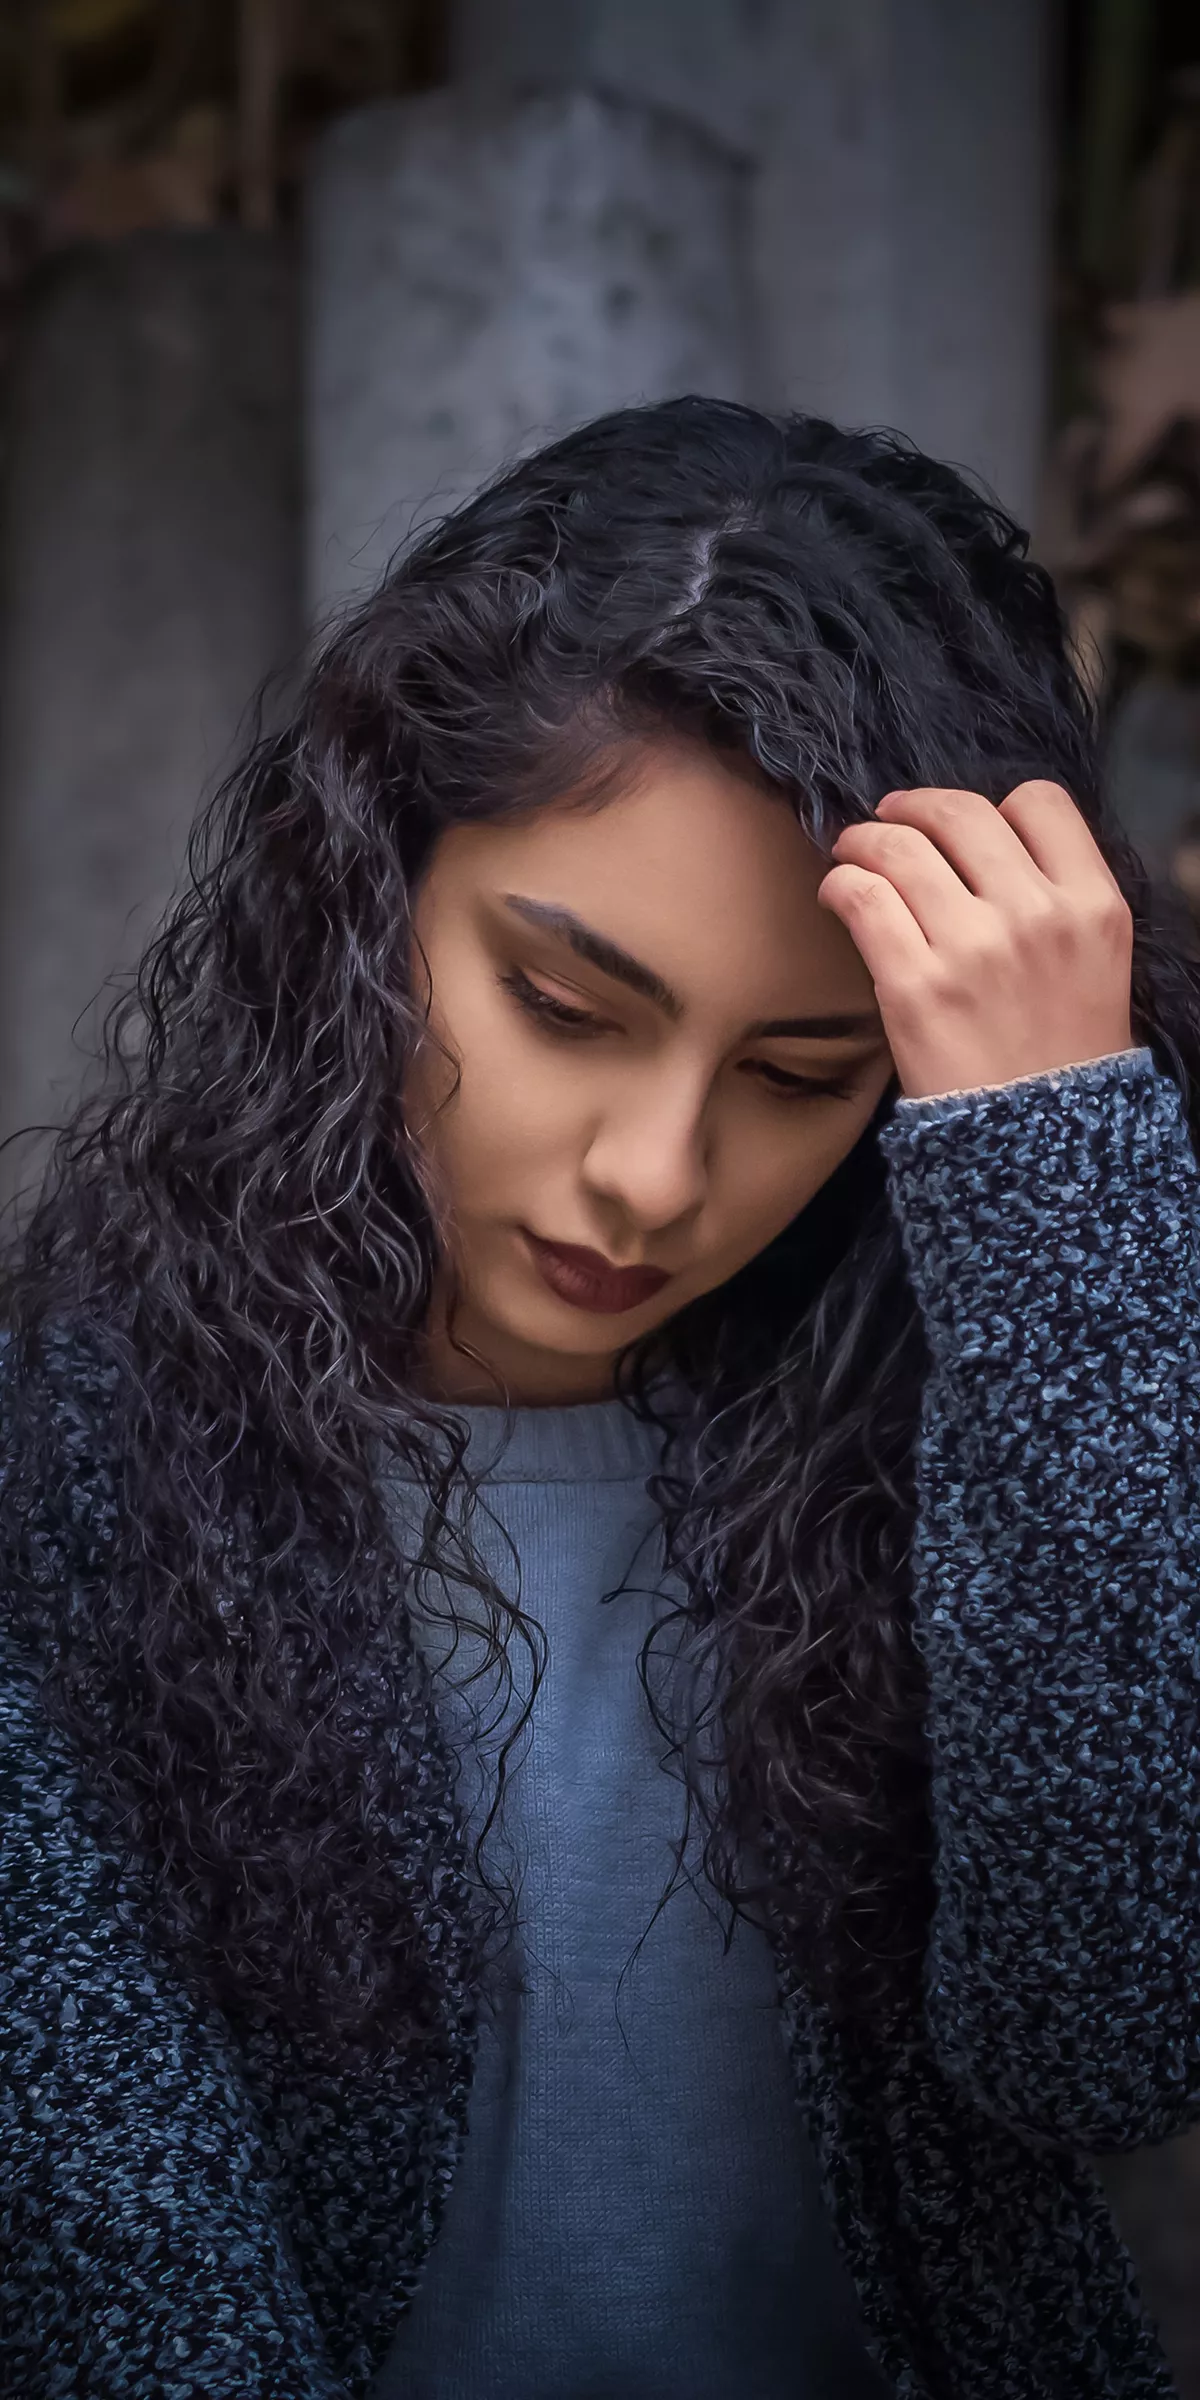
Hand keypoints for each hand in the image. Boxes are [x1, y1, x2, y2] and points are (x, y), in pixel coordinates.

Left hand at [816, 781, 1135, 1101]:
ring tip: (852, 854)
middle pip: (961, 813)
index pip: (1041, 802)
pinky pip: (863, 898)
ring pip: (901, 847)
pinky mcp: (916, 986)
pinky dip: (842, 884)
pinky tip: (838, 895)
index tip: (962, 830)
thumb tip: (979, 847)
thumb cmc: (1061, 1057)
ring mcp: (975, 948)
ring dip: (865, 840)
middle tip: (888, 822)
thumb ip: (1055, 898)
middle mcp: (1037, 915)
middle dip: (914, 809)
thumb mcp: (1095, 963)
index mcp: (1094, 904)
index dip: (994, 807)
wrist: (1042, 1150)